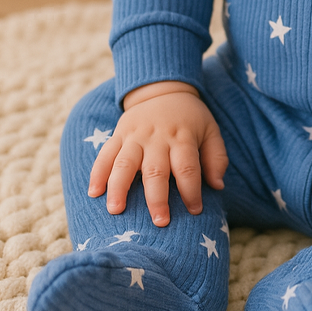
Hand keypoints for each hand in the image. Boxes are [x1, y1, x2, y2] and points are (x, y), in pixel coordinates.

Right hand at [89, 81, 227, 225]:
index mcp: (182, 137)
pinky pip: (105, 154)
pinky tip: (94, 192)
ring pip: (125, 163)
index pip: (187, 167)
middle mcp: (157, 138)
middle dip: (157, 198)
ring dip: (119, 187)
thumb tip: (218, 186)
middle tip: (160, 222)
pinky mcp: (118, 134)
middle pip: (156, 170)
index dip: (191, 190)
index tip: (195, 210)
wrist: (164, 88)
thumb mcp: (210, 130)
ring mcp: (135, 136)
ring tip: (116, 210)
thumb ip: (216, 157)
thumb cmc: (190, 118)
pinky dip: (97, 173)